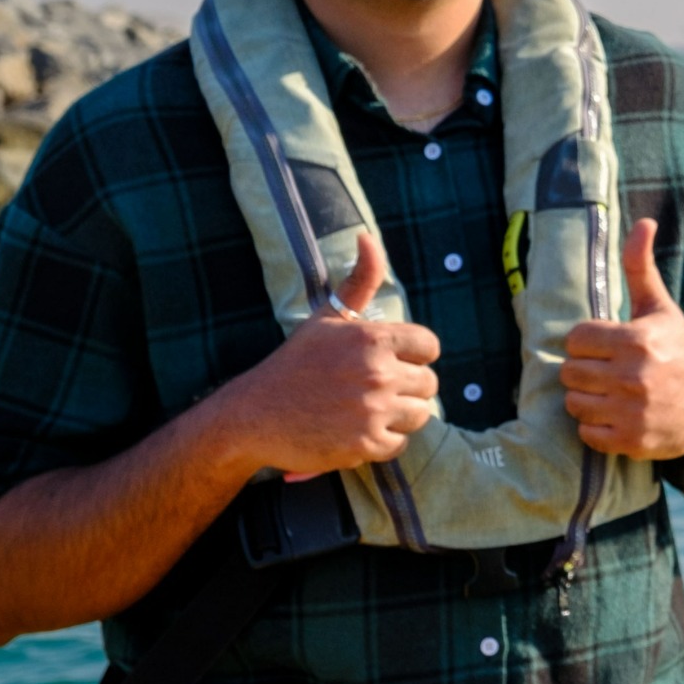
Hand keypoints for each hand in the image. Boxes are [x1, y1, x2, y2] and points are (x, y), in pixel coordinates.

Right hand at [213, 234, 442, 474]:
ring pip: (420, 415)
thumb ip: (359, 280)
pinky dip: (384, 442)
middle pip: (429, 384)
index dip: (414, 355)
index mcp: (373, 339)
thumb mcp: (326, 318)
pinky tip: (359, 431)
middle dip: (408, 387)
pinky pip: (399, 444)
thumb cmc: (294, 364)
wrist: (254, 415)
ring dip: (400, 415)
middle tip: (378, 389)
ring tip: (370, 410)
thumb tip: (368, 237)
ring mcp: (372, 412)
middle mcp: (378, 374)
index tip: (393, 361)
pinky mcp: (364, 445)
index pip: (430, 346)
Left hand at [561, 220, 683, 459]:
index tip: (604, 345)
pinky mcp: (631, 441)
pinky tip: (616, 415)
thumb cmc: (682, 351)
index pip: (576, 338)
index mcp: (637, 339)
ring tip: (609, 393)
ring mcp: (632, 411)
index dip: (587, 341)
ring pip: (574, 403)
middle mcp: (634, 376)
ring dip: (587, 399)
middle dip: (584, 370)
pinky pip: (587, 433)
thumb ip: (641, 267)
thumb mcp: (661, 308)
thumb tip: (643, 222)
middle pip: (570, 372)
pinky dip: (596, 427)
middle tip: (606, 370)